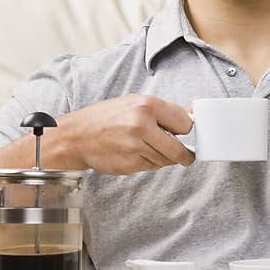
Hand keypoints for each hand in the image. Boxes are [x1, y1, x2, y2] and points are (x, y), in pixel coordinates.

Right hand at [60, 94, 194, 173]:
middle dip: (184, 154)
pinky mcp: (130, 164)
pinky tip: (136, 153)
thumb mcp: (134, 103)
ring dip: (164, 158)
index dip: (186, 129)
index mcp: (146, 105)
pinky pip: (152, 167)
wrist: (76, 137)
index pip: (185, 122)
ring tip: (148, 147)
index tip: (185, 133)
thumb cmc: (105, 118)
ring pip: (166, 160)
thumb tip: (192, 114)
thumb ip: (163, 110)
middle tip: (185, 155)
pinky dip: (149, 163)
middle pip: (180, 149)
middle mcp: (141, 125)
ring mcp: (135, 147)